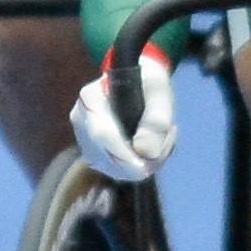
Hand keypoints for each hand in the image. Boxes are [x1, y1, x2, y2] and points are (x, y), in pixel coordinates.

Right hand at [73, 47, 178, 180]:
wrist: (138, 80)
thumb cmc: (148, 80)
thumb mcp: (158, 90)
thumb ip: (156, 117)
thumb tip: (145, 152)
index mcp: (91, 98)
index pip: (102, 134)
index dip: (123, 155)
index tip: (145, 168)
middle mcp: (81, 120)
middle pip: (105, 157)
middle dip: (140, 162)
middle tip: (169, 140)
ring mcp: (85, 139)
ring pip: (112, 169)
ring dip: (144, 164)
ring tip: (164, 138)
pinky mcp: (94, 153)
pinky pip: (117, 171)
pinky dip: (139, 166)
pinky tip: (153, 147)